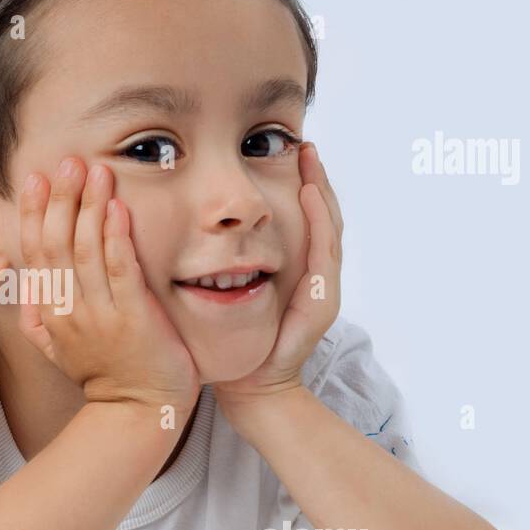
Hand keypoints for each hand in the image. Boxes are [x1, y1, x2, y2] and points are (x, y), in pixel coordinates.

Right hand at [17, 156, 200, 417]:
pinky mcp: (134, 318)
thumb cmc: (104, 373)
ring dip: (90, 208)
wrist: (138, 410)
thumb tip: (20, 279)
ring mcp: (101, 315)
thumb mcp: (56, 347)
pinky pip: (121, 271)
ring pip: (87, 251)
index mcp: (48, 312)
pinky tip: (117, 209)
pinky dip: (116, 238)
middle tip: (69, 163)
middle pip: (57, 244)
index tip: (38, 178)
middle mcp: (68, 310)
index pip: (35, 253)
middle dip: (62, 200)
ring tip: (96, 173)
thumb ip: (35, 313)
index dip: (35, 213)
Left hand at [212, 142, 342, 410]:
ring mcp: (321, 287)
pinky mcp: (321, 301)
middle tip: (304, 144)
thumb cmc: (232, 342)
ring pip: (329, 227)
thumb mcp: (226, 291)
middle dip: (315, 178)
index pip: (301, 218)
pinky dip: (319, 221)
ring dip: (321, 190)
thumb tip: (200, 227)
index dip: (298, 185)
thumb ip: (224, 261)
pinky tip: (309, 195)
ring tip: (310, 159)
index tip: (287, 151)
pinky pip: (324, 252)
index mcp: (293, 270)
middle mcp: (312, 275)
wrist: (249, 385)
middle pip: (321, 215)